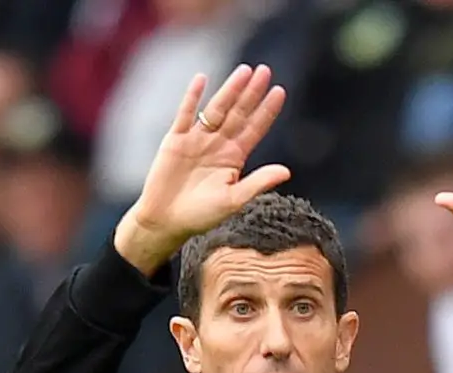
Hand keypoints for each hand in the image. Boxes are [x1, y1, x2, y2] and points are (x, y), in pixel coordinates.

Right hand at [115, 64, 288, 274]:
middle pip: (238, 113)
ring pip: (216, 109)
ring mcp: (197, 140)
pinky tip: (202, 79)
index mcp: (234, 158)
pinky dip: (192, 97)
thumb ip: (257, 183)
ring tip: (244, 71)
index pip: (255, 128)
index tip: (280, 91)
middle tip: (265, 70)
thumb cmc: (201, 215)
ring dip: (230, 90)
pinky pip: (185, 114)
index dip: (267, 110)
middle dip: (252, 93)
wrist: (165, 221)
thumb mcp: (233, 200)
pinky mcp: (175, 140)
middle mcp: (218, 144)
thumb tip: (287, 171)